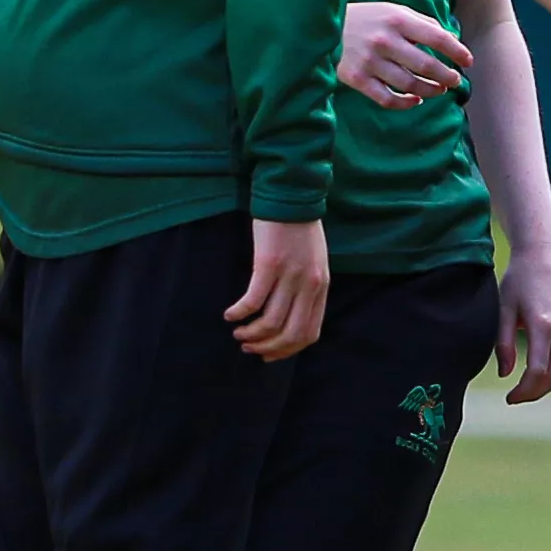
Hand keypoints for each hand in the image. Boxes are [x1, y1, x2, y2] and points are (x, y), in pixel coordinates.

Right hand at [227, 218, 329, 360]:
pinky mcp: (269, 264)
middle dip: (267, 348)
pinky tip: (230, 314)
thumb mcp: (314, 262)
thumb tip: (290, 314)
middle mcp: (309, 285)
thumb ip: (307, 288)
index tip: (268, 355)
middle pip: (290, 333)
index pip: (309, 333)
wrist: (292, 196)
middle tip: (248, 348)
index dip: (287, 350)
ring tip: (237, 333)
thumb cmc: (299, 230)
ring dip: (251, 334)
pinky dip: (240, 313)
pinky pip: (253, 300)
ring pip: (271, 322)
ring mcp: (290, 275)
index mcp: (320, 287)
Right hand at [338, 3, 472, 109]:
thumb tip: (451, 39)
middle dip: (447, 76)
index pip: (438, 38)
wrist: (321, 26)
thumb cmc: (365, 19)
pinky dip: (406, 102)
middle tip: (454, 80)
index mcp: (397, 20)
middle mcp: (385, 41)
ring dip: (431, 90)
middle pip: (427, 66)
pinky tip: (416, 99)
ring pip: (410, 85)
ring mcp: (370, 61)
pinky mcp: (357, 79)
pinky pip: (388, 99)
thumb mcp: (393, 11)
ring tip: (439, 89)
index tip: (468, 61)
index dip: (457, 52)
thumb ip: (422, 23)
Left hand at [496, 237, 550, 403]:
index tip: (509, 398)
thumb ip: (502, 344)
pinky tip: (541, 374)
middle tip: (515, 398)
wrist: (540, 256)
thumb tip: (504, 375)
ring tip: (527, 388)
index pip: (538, 370)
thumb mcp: (503, 310)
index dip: (524, 391)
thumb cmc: (518, 280)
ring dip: (547, 385)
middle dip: (534, 393)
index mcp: (542, 323)